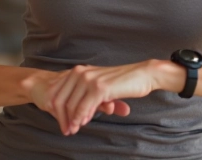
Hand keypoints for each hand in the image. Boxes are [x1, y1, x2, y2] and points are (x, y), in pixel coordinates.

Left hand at [29, 61, 165, 135]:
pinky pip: (83, 107)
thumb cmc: (124, 82)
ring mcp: (89, 79)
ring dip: (71, 120)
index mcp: (80, 71)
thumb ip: (88, 96)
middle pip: (61, 98)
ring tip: (72, 130)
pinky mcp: (99, 88)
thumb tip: (77, 114)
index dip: (57, 109)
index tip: (62, 121)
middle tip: (66, 130)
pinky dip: (80, 118)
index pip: (60, 91)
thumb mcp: (101, 87)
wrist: (143, 75)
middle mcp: (81, 72)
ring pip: (71, 105)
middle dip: (62, 117)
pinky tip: (81, 124)